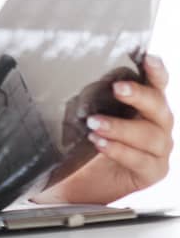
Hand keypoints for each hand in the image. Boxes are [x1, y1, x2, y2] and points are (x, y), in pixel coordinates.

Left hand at [38, 55, 172, 204]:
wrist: (77, 178)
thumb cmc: (83, 140)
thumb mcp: (83, 113)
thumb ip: (92, 98)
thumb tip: (84, 79)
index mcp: (145, 105)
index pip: (157, 85)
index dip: (156, 72)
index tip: (148, 59)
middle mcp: (158, 125)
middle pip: (159, 107)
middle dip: (139, 96)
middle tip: (118, 89)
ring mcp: (159, 150)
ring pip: (151, 136)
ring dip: (121, 127)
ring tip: (96, 124)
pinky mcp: (152, 172)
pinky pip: (141, 160)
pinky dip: (120, 150)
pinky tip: (101, 144)